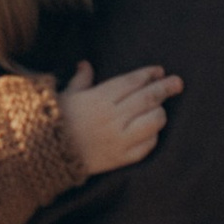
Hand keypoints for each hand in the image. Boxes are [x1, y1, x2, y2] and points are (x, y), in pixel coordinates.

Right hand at [59, 60, 181, 173]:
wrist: (45, 154)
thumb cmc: (55, 120)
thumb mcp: (66, 95)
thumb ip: (81, 80)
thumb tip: (86, 64)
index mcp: (99, 98)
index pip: (132, 82)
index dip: (148, 75)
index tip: (160, 71)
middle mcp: (113, 117)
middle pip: (148, 98)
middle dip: (166, 88)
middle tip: (177, 83)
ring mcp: (119, 138)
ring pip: (153, 121)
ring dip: (160, 113)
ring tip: (159, 109)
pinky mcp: (121, 158)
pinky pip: (147, 146)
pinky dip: (152, 136)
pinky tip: (151, 131)